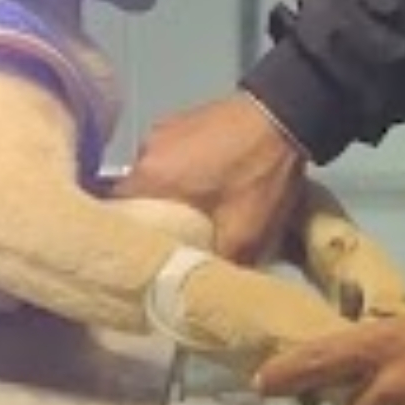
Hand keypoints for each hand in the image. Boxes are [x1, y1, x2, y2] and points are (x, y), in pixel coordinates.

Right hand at [117, 91, 310, 267]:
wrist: (287, 115)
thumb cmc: (257, 177)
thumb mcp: (243, 235)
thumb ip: (214, 265)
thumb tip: (198, 290)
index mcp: (147, 178)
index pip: (116, 218)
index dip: (127, 240)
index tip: (142, 256)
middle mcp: (142, 151)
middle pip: (133, 198)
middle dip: (151, 219)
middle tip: (172, 238)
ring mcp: (160, 131)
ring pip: (152, 177)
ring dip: (167, 194)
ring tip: (191, 210)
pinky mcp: (179, 120)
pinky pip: (168, 156)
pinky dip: (179, 172)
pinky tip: (203, 181)